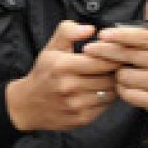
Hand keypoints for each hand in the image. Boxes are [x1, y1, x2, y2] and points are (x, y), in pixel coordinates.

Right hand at [3, 20, 122, 131]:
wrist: (28, 105)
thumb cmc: (43, 73)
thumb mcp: (51, 48)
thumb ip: (68, 31)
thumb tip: (90, 29)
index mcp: (62, 66)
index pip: (101, 60)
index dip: (113, 56)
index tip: (117, 53)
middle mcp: (69, 87)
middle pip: (109, 77)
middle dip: (116, 70)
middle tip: (119, 65)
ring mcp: (76, 105)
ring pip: (110, 92)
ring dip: (114, 84)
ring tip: (111, 77)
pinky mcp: (81, 118)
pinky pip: (106, 106)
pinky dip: (108, 97)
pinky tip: (102, 90)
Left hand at [100, 0, 147, 116]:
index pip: (141, 36)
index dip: (120, 35)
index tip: (101, 34)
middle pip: (129, 55)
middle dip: (106, 53)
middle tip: (89, 51)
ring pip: (126, 76)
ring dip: (117, 75)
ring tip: (120, 72)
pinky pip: (128, 94)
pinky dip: (122, 91)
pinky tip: (125, 87)